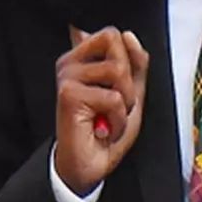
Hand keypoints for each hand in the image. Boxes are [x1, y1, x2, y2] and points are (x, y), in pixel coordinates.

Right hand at [54, 25, 148, 194]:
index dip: (128, 58)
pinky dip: (117, 120)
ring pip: (117, 70)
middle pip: (115, 41)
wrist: (89, 167)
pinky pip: (113, 97)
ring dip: (124, 102)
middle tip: (115, 105)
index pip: (112, 34)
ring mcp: (67, 76)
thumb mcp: (130, 93)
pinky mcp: (69, 94)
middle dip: (127, 79)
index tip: (120, 87)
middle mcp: (70, 62)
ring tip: (110, 118)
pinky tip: (103, 129)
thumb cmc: (106, 132)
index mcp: (82, 58)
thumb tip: (129, 36)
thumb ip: (134, 64)